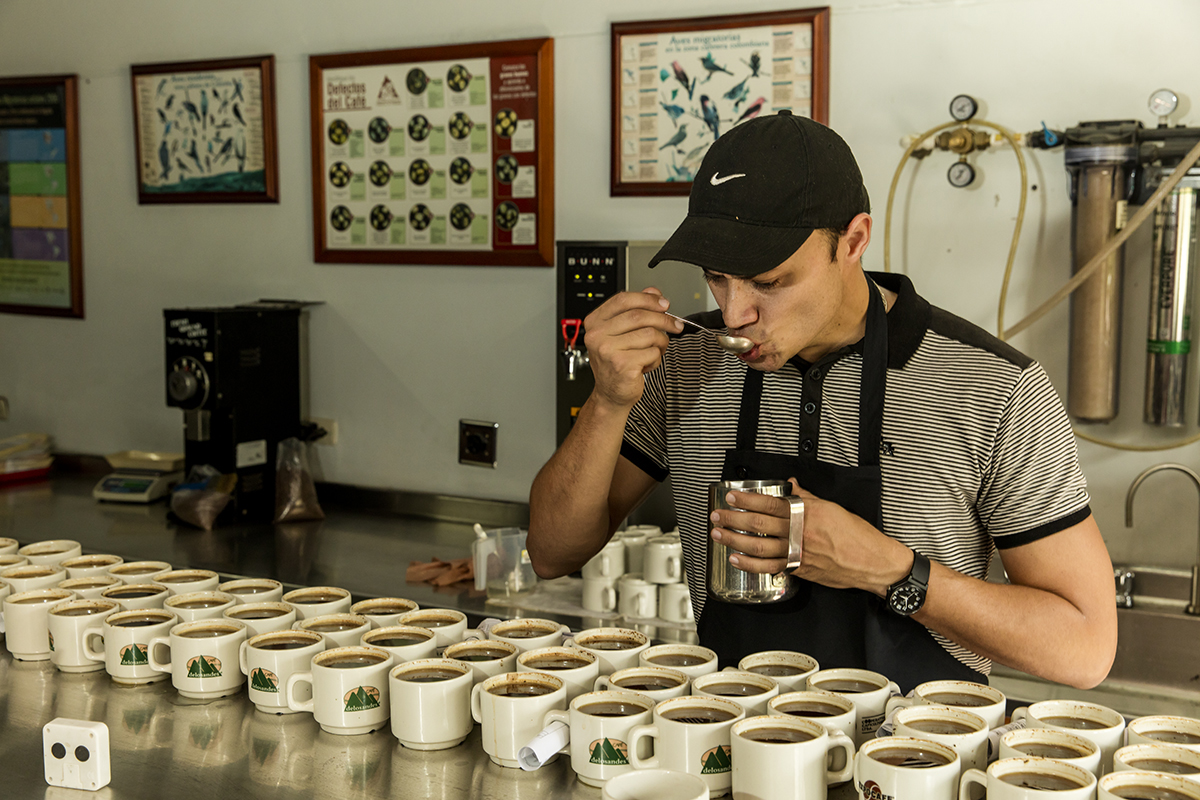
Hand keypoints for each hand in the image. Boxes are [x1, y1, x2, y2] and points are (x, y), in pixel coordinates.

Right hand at [583, 289, 682, 409]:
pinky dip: (656, 359)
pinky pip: (652, 353)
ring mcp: (608, 350)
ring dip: (661, 343)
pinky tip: (646, 364)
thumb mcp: (622, 333)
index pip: (623, 300)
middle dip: (663, 319)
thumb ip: (635, 310)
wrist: (611, 394)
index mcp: (595, 322)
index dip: (648, 299)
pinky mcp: (622, 365)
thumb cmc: (617, 363)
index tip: (664, 304)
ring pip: (650, 334)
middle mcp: (597, 335)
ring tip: (655, 350)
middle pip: (639, 315)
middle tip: (675, 325)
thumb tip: (653, 292)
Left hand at [709, 479, 909, 594]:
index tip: (732, 497)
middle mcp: (800, 533)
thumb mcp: (833, 508)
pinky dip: (750, 564)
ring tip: (719, 534)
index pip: (771, 503)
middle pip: (759, 524)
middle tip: (717, 515)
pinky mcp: (799, 569)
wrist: (873, 562)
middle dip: (734, 519)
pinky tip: (736, 559)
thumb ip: (808, 497)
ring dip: (735, 540)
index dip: (748, 500)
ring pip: (759, 547)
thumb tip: (792, 485)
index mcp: (807, 514)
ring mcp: (798, 553)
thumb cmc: (857, 535)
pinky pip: (770, 567)